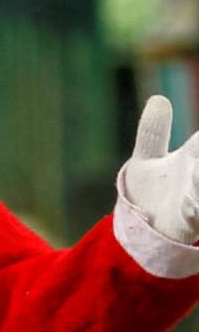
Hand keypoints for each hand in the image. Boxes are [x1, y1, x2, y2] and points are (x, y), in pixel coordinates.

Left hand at [119, 95, 198, 246]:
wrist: (138, 232)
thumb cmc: (148, 193)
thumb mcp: (146, 160)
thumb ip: (153, 133)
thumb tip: (158, 100)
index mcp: (194, 156)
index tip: (194, 149)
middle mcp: (198, 179)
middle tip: (193, 162)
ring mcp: (196, 202)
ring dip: (198, 182)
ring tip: (194, 169)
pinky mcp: (188, 224)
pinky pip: (196, 215)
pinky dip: (196, 206)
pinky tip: (191, 201)